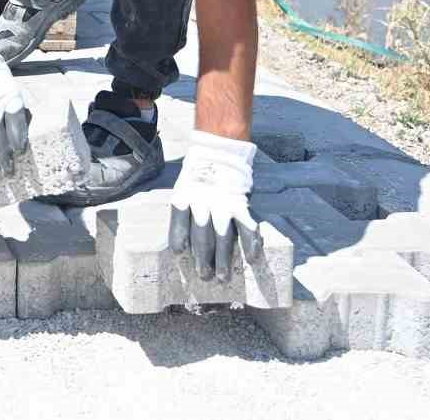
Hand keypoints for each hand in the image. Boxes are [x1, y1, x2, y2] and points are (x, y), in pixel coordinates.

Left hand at [168, 130, 260, 281]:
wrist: (219, 152)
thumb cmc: (198, 176)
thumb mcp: (182, 188)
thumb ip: (183, 210)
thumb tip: (182, 242)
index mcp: (184, 198)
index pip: (178, 223)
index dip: (179, 240)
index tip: (179, 255)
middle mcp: (202, 203)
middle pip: (201, 235)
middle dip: (202, 259)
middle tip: (203, 277)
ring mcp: (222, 204)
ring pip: (222, 236)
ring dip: (223, 259)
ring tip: (222, 278)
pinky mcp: (239, 204)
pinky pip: (246, 227)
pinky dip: (250, 244)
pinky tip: (251, 259)